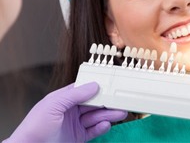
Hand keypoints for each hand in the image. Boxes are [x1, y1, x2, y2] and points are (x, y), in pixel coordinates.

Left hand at [4, 82, 126, 141]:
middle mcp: (71, 110)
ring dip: (109, 114)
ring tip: (121, 112)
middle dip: (107, 102)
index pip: (84, 89)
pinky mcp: (78, 137)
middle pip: (93, 103)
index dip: (97, 86)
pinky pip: (93, 131)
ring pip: (95, 116)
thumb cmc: (35, 126)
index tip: (111, 84)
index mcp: (64, 98)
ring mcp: (75, 124)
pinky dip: (101, 127)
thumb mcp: (54, 104)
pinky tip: (107, 124)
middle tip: (121, 100)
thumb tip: (94, 85)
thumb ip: (75, 94)